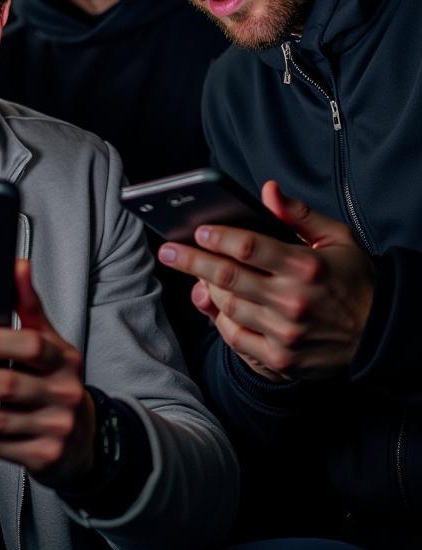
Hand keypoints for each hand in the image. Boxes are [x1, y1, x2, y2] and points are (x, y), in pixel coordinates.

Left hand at [0, 260, 96, 490]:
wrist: (83, 438)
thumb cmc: (53, 380)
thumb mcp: (48, 341)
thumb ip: (27, 305)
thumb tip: (16, 263)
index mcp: (63, 357)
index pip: (29, 344)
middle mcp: (64, 392)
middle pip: (7, 384)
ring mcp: (55, 427)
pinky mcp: (43, 457)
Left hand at [158, 181, 374, 380]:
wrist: (381, 336)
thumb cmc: (355, 280)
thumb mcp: (338, 239)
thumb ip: (299, 214)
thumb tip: (267, 190)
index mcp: (307, 266)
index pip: (248, 247)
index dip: (217, 237)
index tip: (197, 230)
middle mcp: (294, 300)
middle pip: (226, 277)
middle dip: (190, 260)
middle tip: (167, 250)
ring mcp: (286, 333)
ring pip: (227, 307)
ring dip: (206, 289)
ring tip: (198, 275)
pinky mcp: (281, 359)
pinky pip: (235, 338)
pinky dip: (221, 321)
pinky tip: (217, 306)